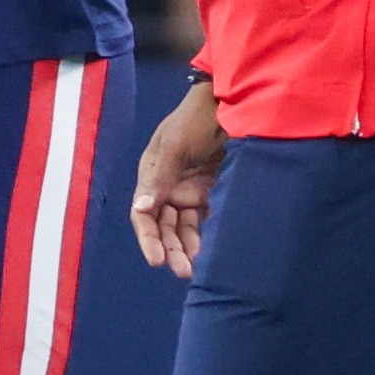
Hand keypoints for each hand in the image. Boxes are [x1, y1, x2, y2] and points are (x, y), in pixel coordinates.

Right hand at [132, 81, 226, 278]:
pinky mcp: (212, 191)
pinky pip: (206, 219)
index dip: (148, 239)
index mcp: (152, 173)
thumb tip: (140, 209)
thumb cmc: (197, 119)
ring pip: (184, 227)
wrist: (233, 103)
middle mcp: (168, 186)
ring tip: (196, 268)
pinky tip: (210, 253)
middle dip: (170, 249)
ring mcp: (190, 189)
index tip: (157, 261)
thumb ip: (160, 178)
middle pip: (164, 226)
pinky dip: (206, 236)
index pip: (143, 214)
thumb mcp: (175, 145)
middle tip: (183, 271)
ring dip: (188, 247)